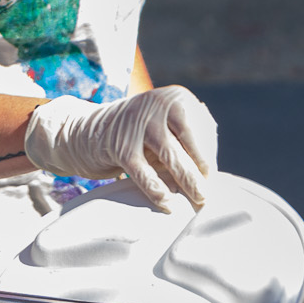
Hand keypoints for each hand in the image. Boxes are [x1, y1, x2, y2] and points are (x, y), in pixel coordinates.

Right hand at [22, 85, 218, 211]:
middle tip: (207, 195)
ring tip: (197, 200)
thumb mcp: (167, 125)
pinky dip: (159, 191)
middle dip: (201, 172)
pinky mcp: (120, 146)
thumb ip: (193, 138)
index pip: (200, 128)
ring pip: (170, 156)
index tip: (213, 178)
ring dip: (187, 182)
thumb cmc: (141, 134)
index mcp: (175, 98)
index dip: (209, 156)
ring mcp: (136, 123)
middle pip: (188, 142)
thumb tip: (213, 172)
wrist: (90, 131)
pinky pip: (145, 173)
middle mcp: (157, 104)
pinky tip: (168, 204)